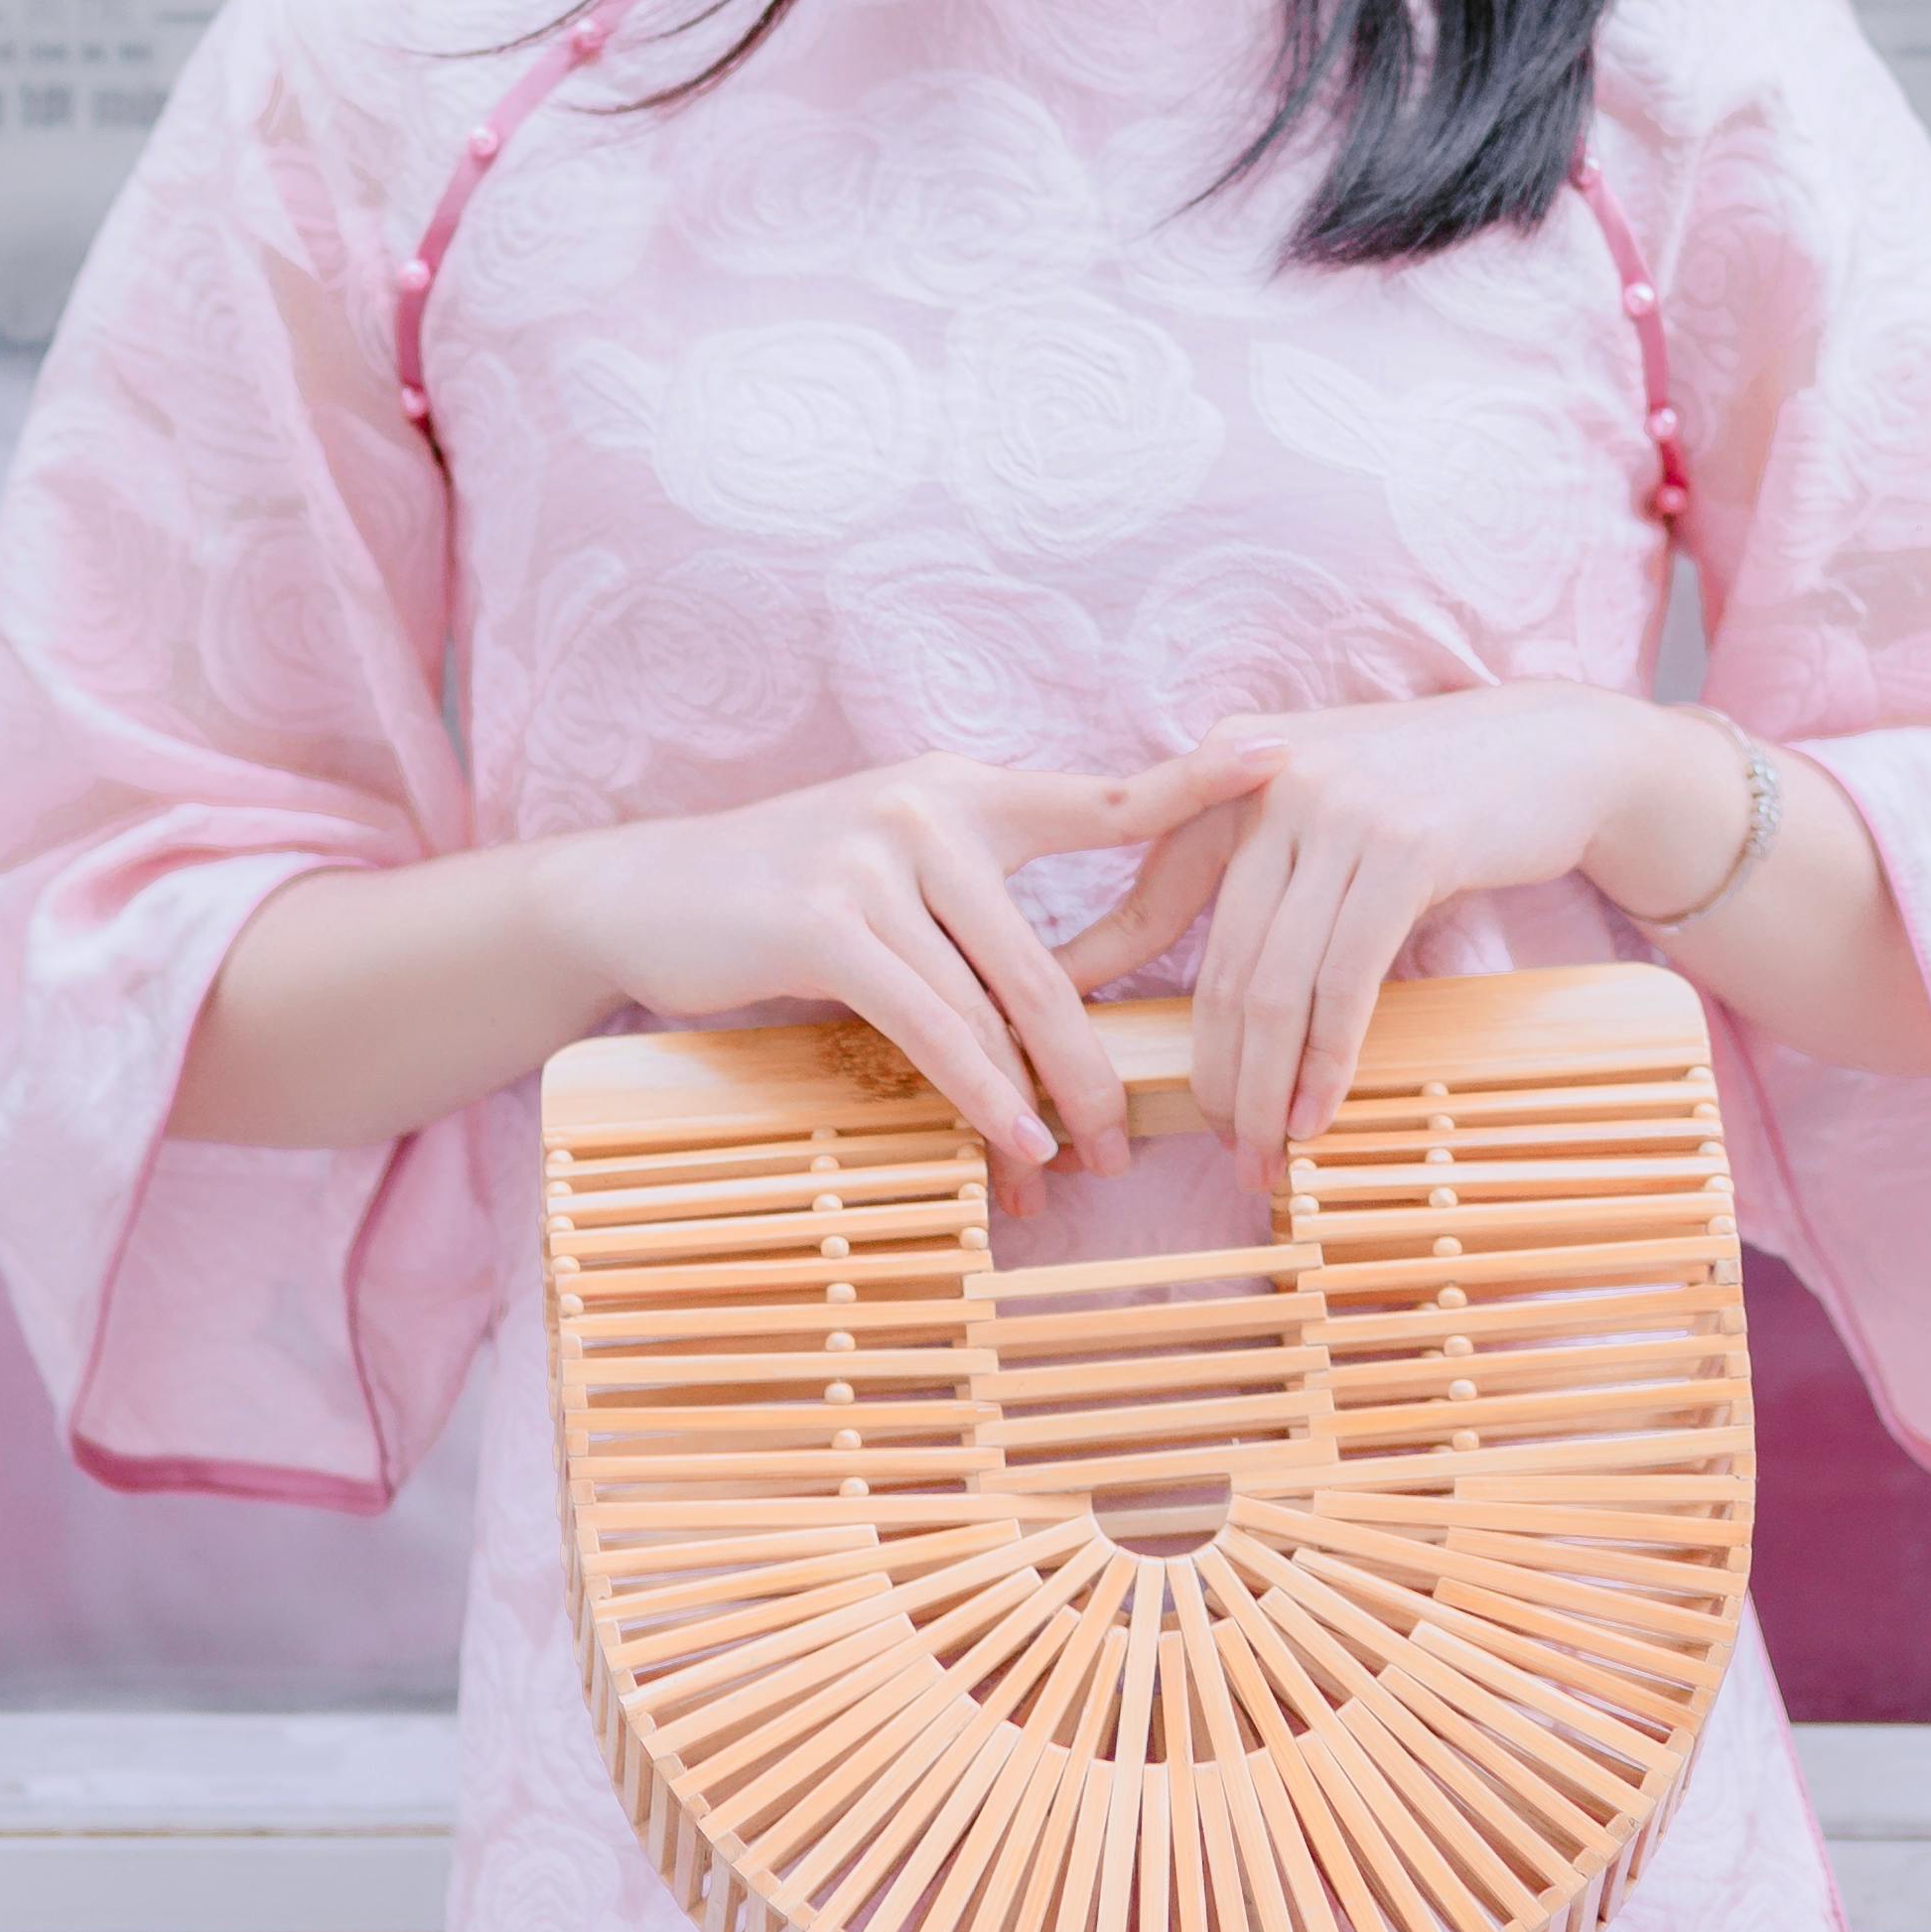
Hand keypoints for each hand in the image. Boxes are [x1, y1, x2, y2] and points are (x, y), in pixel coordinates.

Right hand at [557, 744, 1273, 1214]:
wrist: (649, 890)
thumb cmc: (786, 896)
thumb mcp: (894, 871)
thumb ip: (977, 912)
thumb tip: (1062, 1020)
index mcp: (966, 790)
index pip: (1101, 797)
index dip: (1195, 784)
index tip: (1281, 761)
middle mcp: (931, 806)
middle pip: (1055, 960)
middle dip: (1099, 1067)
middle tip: (1131, 1145)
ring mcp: (876, 856)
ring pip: (994, 1004)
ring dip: (1037, 1103)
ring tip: (1064, 1170)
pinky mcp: (826, 918)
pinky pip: (931, 1023)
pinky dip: (978, 1091)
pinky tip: (1008, 1140)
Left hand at [1057, 680, 1729, 1186]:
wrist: (1551, 748)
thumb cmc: (1432, 792)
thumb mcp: (1326, 807)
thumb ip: (1261, 869)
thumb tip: (1195, 982)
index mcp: (1232, 770)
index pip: (1152, 895)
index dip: (1103, 976)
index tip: (1062, 1049)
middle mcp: (1267, 781)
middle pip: (1218, 961)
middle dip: (1211, 1069)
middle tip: (1216, 1146)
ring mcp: (1335, 812)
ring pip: (1274, 982)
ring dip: (1264, 1085)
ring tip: (1263, 1153)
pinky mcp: (1402, 849)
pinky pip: (1344, 981)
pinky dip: (1326, 1061)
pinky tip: (1316, 1114)